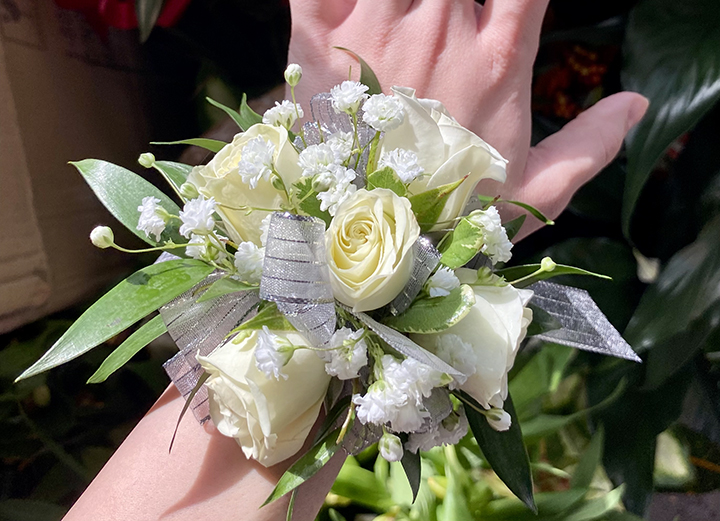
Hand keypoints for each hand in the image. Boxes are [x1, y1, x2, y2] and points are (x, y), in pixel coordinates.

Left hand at [287, 0, 648, 237]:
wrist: (359, 237)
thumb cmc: (447, 220)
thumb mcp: (531, 195)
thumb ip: (588, 146)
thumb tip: (636, 105)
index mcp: (495, 60)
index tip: (502, 15)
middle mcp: (441, 31)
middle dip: (452, 5)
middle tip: (441, 37)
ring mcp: (377, 25)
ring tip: (403, 29)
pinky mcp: (319, 32)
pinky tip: (355, 10)